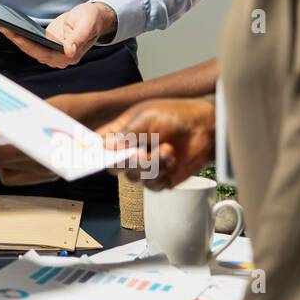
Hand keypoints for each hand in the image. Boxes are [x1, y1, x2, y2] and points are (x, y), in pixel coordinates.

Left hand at [0, 1, 116, 68]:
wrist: (94, 17)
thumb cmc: (93, 20)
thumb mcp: (88, 24)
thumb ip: (79, 38)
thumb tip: (69, 50)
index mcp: (69, 55)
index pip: (44, 53)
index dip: (29, 45)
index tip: (16, 36)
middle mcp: (59, 57)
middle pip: (33, 51)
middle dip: (16, 40)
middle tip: (2, 27)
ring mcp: (52, 51)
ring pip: (30, 47)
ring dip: (15, 37)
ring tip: (1, 25)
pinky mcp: (47, 44)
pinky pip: (31, 41)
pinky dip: (20, 35)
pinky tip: (10, 26)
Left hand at [0, 92, 104, 183]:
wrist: (109, 121)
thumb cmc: (81, 111)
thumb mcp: (49, 107)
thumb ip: (22, 116)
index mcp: (47, 150)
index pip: (6, 153)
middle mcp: (48, 167)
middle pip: (4, 165)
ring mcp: (49, 173)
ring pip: (10, 173)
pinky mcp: (49, 173)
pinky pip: (21, 176)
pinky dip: (9, 164)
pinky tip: (4, 147)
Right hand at [97, 97, 215, 189]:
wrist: (205, 128)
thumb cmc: (176, 114)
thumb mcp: (147, 116)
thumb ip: (128, 132)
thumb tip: (109, 147)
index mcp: (120, 132)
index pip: (98, 145)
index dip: (94, 152)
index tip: (98, 156)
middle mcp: (129, 151)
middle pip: (114, 167)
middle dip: (128, 161)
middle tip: (141, 153)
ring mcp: (144, 166)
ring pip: (135, 177)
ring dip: (152, 166)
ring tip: (168, 149)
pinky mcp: (160, 178)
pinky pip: (152, 186)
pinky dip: (163, 174)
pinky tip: (172, 160)